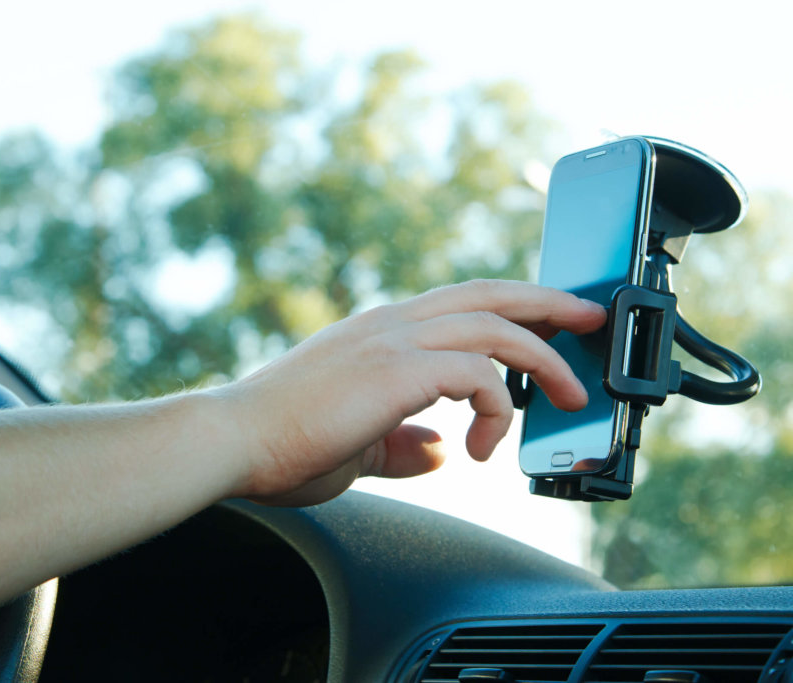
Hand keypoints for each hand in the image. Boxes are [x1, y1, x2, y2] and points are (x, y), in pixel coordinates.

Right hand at [223, 279, 606, 505]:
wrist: (233, 441)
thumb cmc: (281, 443)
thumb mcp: (357, 444)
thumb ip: (401, 444)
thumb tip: (439, 450)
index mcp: (379, 333)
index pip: (460, 303)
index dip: (510, 306)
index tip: (546, 321)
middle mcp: (390, 325)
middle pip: (489, 293)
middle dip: (548, 301)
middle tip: (588, 316)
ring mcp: (392, 341)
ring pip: (494, 325)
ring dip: (544, 358)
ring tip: (570, 395)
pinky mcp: (396, 370)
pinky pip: (477, 372)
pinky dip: (498, 405)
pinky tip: (485, 445)